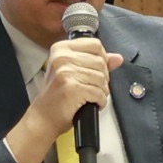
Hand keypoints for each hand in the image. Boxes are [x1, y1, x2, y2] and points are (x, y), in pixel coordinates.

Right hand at [6, 36, 128, 162]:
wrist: (44, 117)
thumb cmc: (57, 95)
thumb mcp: (73, 71)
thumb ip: (96, 61)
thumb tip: (118, 58)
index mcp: (61, 49)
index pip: (95, 45)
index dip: (102, 59)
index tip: (96, 70)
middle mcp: (62, 58)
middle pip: (101, 62)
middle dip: (102, 78)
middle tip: (91, 87)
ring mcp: (67, 72)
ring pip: (102, 78)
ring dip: (102, 91)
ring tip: (91, 96)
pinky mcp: (73, 88)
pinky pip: (100, 93)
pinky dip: (100, 101)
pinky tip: (92, 103)